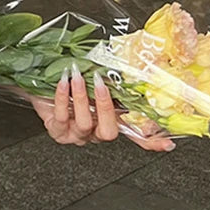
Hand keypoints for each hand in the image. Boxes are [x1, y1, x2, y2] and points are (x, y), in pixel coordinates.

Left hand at [30, 63, 175, 151]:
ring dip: (81, 97)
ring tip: (76, 76)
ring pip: (84, 123)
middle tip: (101, 83)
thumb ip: (115, 80)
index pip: (135, 134)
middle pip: (109, 132)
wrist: (42, 81)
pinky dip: (62, 97)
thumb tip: (132, 65)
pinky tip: (63, 82)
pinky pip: (61, 117)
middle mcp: (95, 132)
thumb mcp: (96, 79)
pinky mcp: (57, 132)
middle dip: (106, 107)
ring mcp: (76, 135)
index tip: (167, 143)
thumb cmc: (73, 80)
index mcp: (111, 121)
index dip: (150, 141)